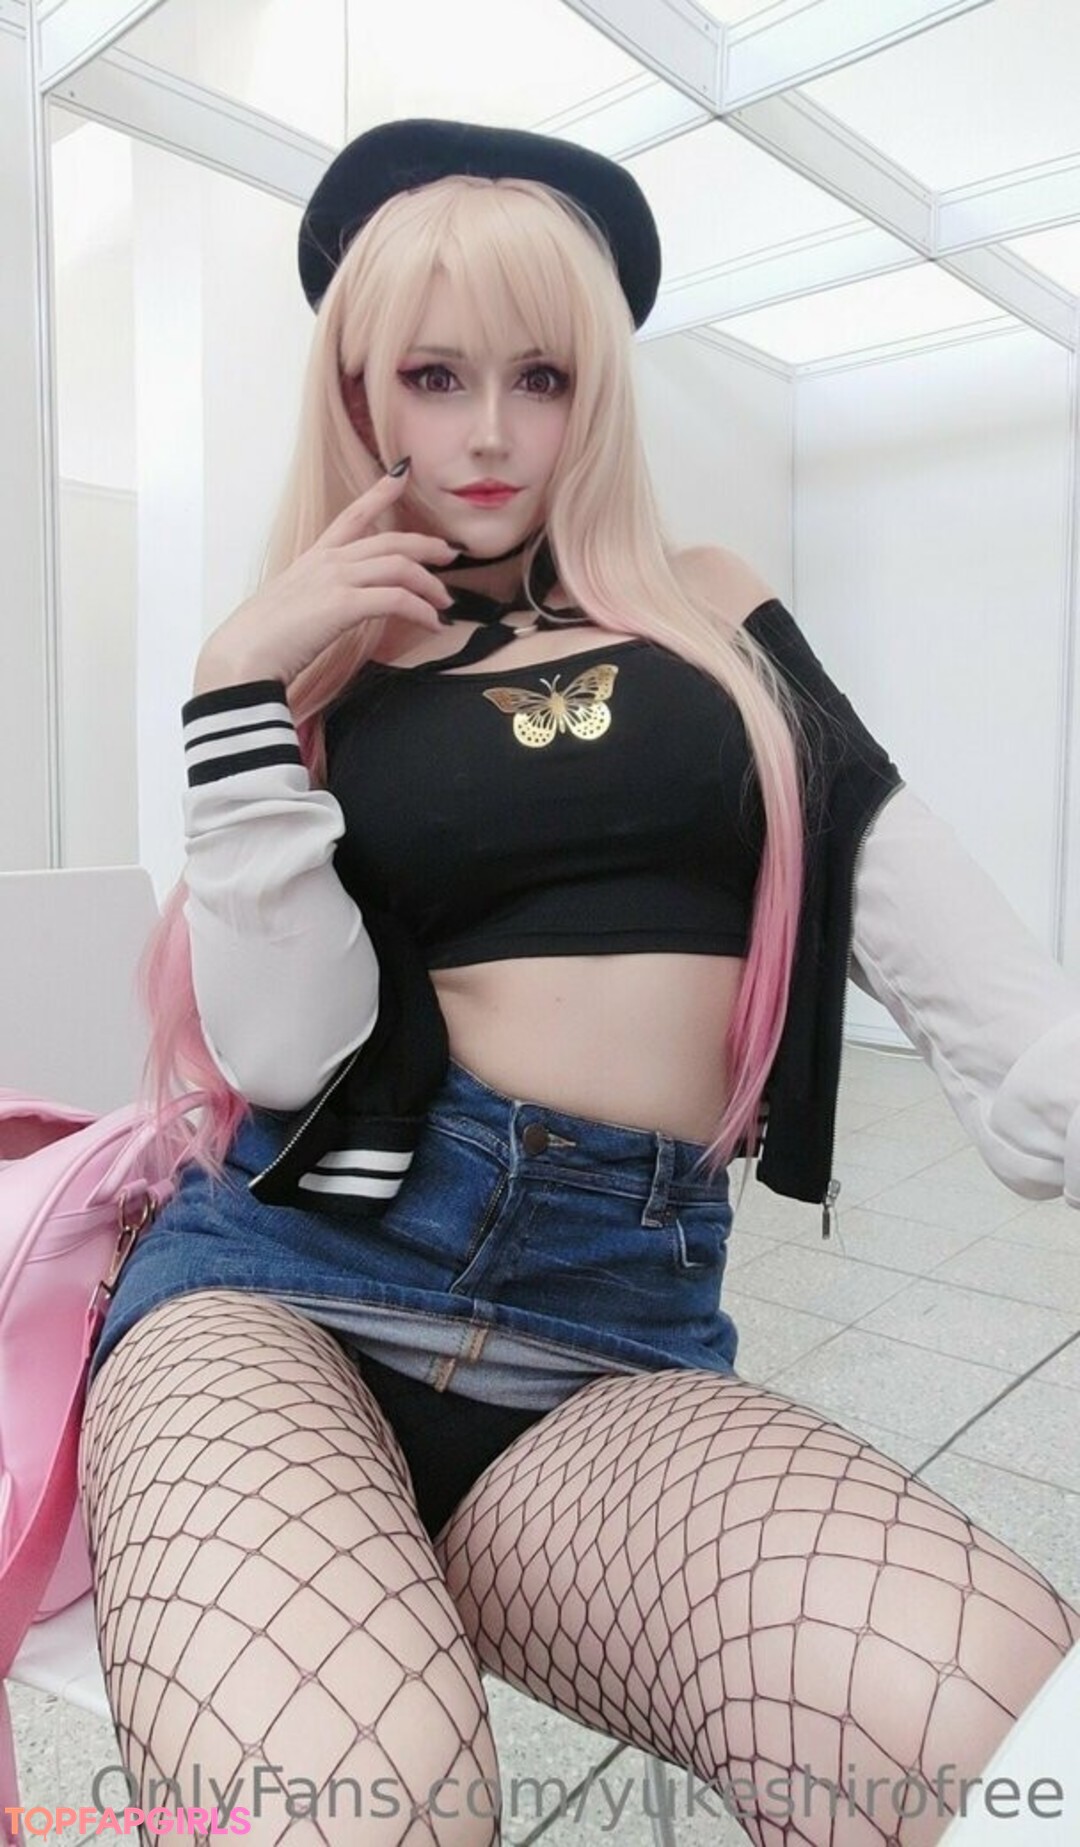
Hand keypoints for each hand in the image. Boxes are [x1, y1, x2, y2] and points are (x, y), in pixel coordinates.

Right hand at [194, 467, 457, 690]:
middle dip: (425, 546)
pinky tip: (432, 624)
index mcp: (313, 559)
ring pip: (399, 566)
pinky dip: (422, 611)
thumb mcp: (292, 611)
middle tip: (450, 556)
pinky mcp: (343, 604)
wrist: (241, 657)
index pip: (352, 515)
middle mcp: (327, 562)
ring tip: (445, 603)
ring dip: (430, 585)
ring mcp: (335, 579)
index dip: (380, 491)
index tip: (402, 472)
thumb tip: (331, 616)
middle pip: (389, 542)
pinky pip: (397, 599)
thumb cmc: (261, 642)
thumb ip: (316, 604)